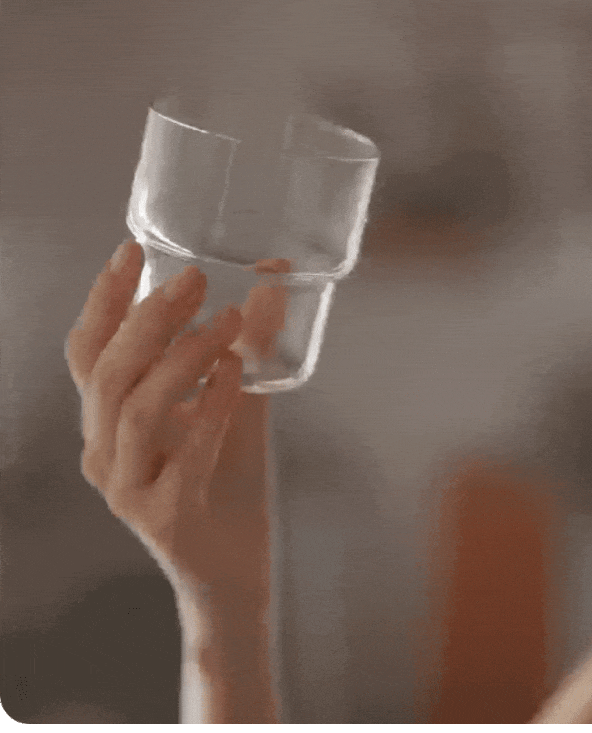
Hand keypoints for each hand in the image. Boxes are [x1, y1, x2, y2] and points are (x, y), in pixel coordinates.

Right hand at [65, 240, 271, 615]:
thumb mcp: (233, 400)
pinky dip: (212, 405)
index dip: (105, 299)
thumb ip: (245, 345)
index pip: (88, 350)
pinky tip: (238, 374)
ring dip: (183, 356)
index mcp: (107, 419)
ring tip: (229, 322)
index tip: (131, 249)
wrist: (233, 571)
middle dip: (149, 318)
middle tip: (193, 280)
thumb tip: (274, 275)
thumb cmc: (225, 478)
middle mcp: (102, 451)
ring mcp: (126, 488)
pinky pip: (184, 452)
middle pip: (107, 372)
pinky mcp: (162, 517)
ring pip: (136, 408)